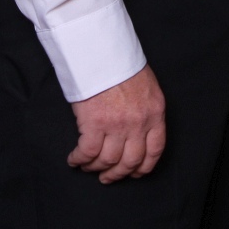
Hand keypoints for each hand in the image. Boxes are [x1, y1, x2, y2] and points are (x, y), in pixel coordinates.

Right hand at [67, 65, 165, 182]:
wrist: (102, 51)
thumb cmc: (121, 64)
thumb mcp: (146, 87)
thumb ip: (145, 110)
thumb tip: (136, 131)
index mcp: (155, 113)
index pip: (155, 150)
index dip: (144, 167)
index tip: (135, 173)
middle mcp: (139, 123)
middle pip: (131, 161)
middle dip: (118, 174)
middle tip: (107, 177)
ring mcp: (117, 125)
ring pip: (108, 161)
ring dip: (95, 168)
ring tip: (87, 167)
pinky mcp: (95, 124)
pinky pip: (88, 152)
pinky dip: (79, 160)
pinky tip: (74, 160)